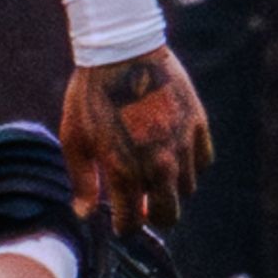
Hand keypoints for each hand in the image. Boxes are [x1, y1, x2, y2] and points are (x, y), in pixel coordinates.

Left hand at [60, 45, 212, 232]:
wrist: (121, 51)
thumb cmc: (90, 96)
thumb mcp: (74, 139)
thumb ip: (82, 181)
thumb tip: (84, 214)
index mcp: (125, 172)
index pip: (132, 223)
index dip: (124, 227)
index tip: (120, 221)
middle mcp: (159, 165)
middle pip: (170, 216)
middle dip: (154, 216)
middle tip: (142, 205)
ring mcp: (183, 146)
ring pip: (187, 189)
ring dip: (171, 188)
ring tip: (152, 172)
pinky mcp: (199, 126)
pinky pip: (203, 162)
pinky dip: (190, 165)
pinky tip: (172, 154)